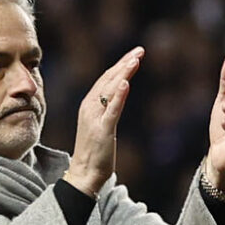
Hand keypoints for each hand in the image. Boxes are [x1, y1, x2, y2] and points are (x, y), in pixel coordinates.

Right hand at [64, 47, 144, 197]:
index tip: (134, 54)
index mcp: (89, 104)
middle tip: (140, 50)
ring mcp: (95, 118)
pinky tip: (126, 83)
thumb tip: (120, 93)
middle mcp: (90, 107)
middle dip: (125, 63)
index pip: (106, 79)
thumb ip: (109, 108)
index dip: (120, 65)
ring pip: (110, 90)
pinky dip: (119, 95)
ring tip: (135, 59)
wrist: (84, 173)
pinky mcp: (103, 130)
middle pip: (108, 79)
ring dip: (123, 73)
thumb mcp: (102, 125)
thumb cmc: (95, 152)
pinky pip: (112, 109)